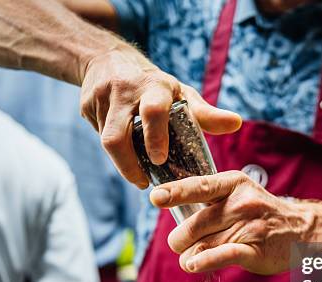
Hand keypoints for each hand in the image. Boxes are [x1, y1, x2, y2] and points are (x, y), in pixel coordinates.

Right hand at [80, 47, 241, 186]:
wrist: (106, 59)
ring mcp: (100, 99)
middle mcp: (123, 91)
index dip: (156, 137)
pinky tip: (124, 150)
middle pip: (116, 137)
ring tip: (137, 172)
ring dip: (122, 161)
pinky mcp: (85, 108)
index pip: (153, 110)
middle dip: (128, 165)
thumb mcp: (181, 93)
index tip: (160, 160)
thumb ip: (206, 113)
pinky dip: (114, 150)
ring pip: (106, 141)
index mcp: (152, 86)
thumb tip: (236, 124)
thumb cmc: (154, 84)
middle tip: (143, 182)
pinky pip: (98, 136)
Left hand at [149, 171, 314, 274]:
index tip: (156, 197)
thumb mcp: (238, 193)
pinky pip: (224, 255)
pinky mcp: (255, 250)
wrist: (301, 229)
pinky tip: (193, 265)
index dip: (176, 192)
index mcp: (233, 183)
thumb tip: (170, 208)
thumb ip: (208, 199)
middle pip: (195, 224)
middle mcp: (241, 203)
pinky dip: (205, 261)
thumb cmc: (260, 212)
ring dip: (190, 256)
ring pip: (204, 244)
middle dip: (180, 240)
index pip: (200, 186)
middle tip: (180, 244)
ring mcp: (250, 226)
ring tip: (190, 258)